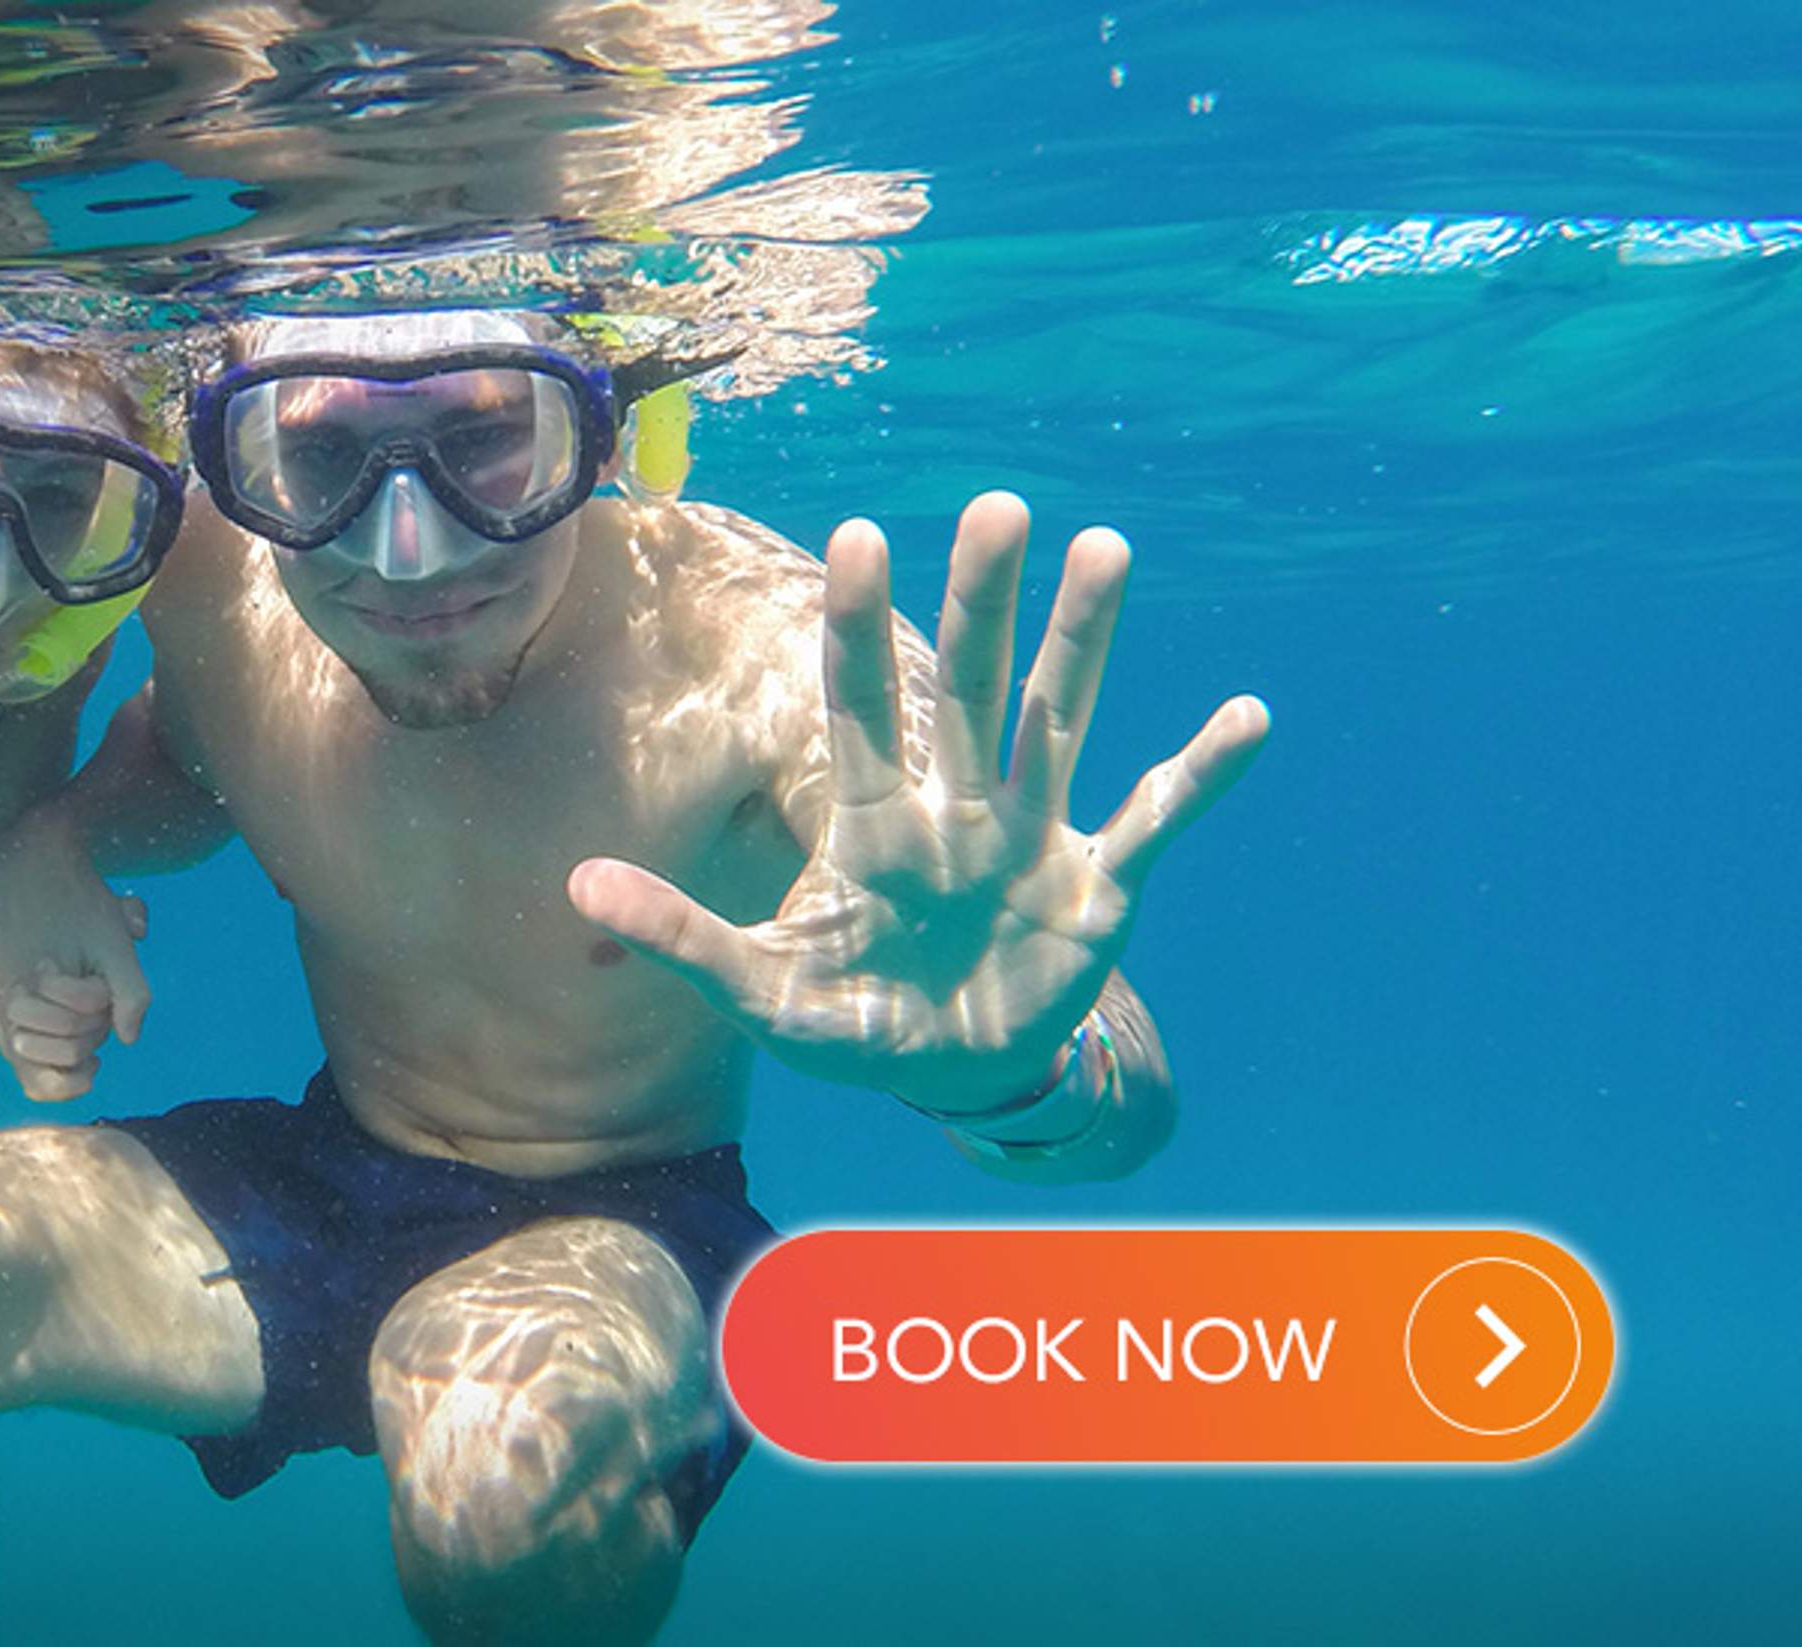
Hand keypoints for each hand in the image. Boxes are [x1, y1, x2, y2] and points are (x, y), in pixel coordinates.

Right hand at [0, 811, 149, 1102]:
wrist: (30, 847)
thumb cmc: (78, 895)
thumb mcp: (116, 942)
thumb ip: (131, 993)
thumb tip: (129, 1039)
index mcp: (12, 994)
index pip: (39, 1079)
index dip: (77, 1072)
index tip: (102, 1050)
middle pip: (32, 1060)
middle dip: (74, 1041)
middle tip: (97, 1005)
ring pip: (19, 1040)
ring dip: (57, 1028)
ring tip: (83, 999)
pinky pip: (8, 1015)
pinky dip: (40, 1012)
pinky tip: (63, 988)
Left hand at [567, 492, 1270, 1112]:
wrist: (952, 1074)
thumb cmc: (852, 1021)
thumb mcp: (759, 993)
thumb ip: (681, 938)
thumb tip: (578, 886)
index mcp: (872, 823)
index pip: (860, 706)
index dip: (861, 629)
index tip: (861, 535)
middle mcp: (956, 809)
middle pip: (972, 688)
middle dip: (985, 603)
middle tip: (997, 505)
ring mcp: (1033, 839)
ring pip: (1062, 720)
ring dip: (1087, 642)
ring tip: (1108, 550)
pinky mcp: (1098, 887)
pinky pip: (1154, 818)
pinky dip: (1200, 775)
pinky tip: (1248, 718)